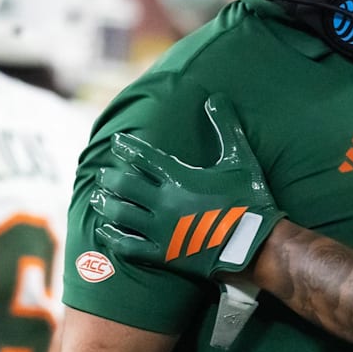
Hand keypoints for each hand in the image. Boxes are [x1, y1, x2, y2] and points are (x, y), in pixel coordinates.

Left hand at [91, 93, 283, 280]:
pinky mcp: (164, 254)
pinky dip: (112, 238)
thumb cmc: (250, 199)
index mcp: (180, 177)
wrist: (255, 244)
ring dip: (107, 205)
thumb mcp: (240, 159)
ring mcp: (161, 230)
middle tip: (103, 174)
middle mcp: (164, 202)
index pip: (144, 157)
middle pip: (126, 186)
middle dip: (111, 178)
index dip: (127, 147)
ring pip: (122, 215)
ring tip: (96, 199)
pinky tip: (103, 232)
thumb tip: (216, 97)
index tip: (116, 142)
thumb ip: (226, 127)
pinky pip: (129, 246)